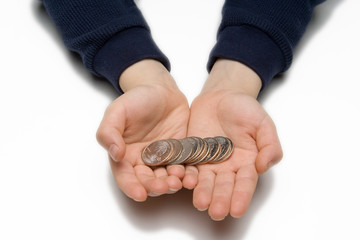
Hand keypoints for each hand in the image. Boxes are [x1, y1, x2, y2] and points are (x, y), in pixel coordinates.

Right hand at [96, 60, 189, 200]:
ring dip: (172, 183)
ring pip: (167, 178)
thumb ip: (109, 131)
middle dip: (155, 187)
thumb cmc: (137, 99)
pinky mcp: (181, 155)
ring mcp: (163, 159)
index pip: (126, 177)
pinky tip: (192, 177)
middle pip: (148, 181)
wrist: (162, 90)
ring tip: (179, 180)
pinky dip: (188, 175)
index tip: (140, 194)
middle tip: (164, 185)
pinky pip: (185, 168)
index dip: (132, 187)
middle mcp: (143, 161)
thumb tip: (115, 153)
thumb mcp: (117, 110)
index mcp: (125, 154)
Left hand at [183, 59, 282, 219]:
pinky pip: (188, 166)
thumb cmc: (245, 109)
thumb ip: (269, 145)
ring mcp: (208, 161)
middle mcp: (227, 167)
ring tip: (200, 204)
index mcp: (247, 162)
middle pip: (224, 186)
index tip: (237, 210)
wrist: (222, 96)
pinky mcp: (192, 154)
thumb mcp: (263, 123)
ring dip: (203, 193)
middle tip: (216, 212)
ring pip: (205, 181)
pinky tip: (184, 182)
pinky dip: (186, 175)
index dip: (241, 197)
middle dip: (220, 199)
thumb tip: (264, 166)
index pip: (245, 183)